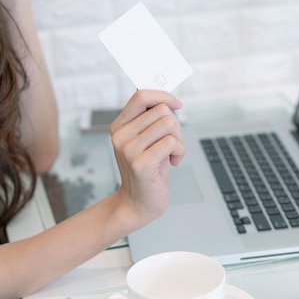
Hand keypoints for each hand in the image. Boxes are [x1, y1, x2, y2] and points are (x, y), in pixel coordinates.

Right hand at [110, 90, 184, 227]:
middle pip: (162, 110)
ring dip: (178, 140)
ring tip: (171, 154)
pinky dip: (179, 152)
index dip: (163, 96)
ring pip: (169, 124)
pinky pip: (171, 143)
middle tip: (172, 144)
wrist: (138, 203)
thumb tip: (167, 98)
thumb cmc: (149, 169)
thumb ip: (151, 120)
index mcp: (120, 126)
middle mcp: (120, 136)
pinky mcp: (141, 164)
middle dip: (176, 126)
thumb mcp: (146, 140)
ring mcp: (128, 150)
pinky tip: (172, 163)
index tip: (177, 104)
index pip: (141, 96)